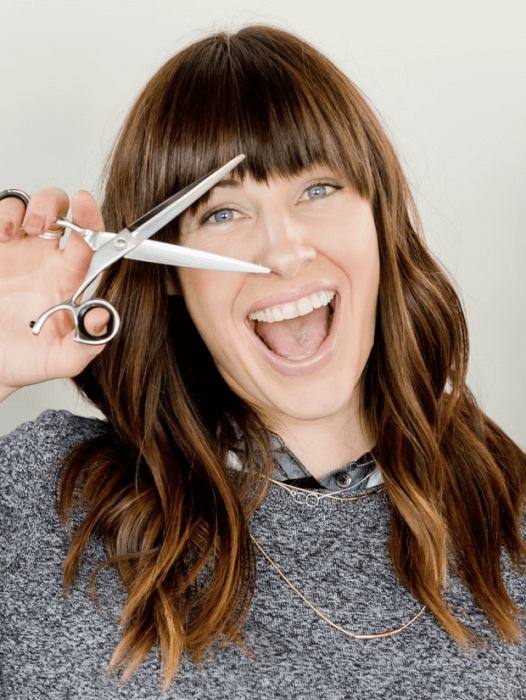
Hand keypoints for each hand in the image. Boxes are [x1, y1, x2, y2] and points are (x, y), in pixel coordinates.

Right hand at [0, 188, 108, 400]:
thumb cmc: (27, 360)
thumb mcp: (62, 359)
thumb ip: (88, 343)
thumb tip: (103, 316)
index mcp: (69, 279)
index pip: (88, 241)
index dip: (91, 219)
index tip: (86, 204)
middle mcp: (47, 260)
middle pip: (61, 212)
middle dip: (55, 203)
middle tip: (46, 220)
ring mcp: (19, 253)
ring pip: (30, 207)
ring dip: (31, 206)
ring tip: (25, 227)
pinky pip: (2, 218)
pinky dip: (4, 214)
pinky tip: (6, 232)